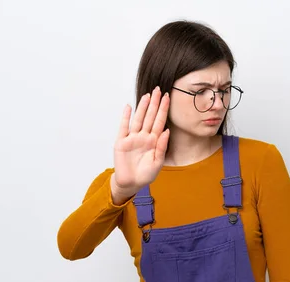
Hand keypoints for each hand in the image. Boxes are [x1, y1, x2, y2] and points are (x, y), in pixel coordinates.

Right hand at [111, 86, 169, 203]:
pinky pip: (123, 127)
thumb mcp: (158, 162)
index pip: (160, 122)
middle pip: (150, 117)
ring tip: (147, 95)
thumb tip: (167, 131)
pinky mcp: (121, 142)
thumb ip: (162, 147)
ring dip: (142, 107)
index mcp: (154, 141)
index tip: (168, 98)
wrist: (131, 183)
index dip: (163, 110)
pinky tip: (128, 107)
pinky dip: (125, 117)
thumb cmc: (146, 174)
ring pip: (138, 119)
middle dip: (154, 104)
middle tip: (158, 90)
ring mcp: (132, 138)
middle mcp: (144, 137)